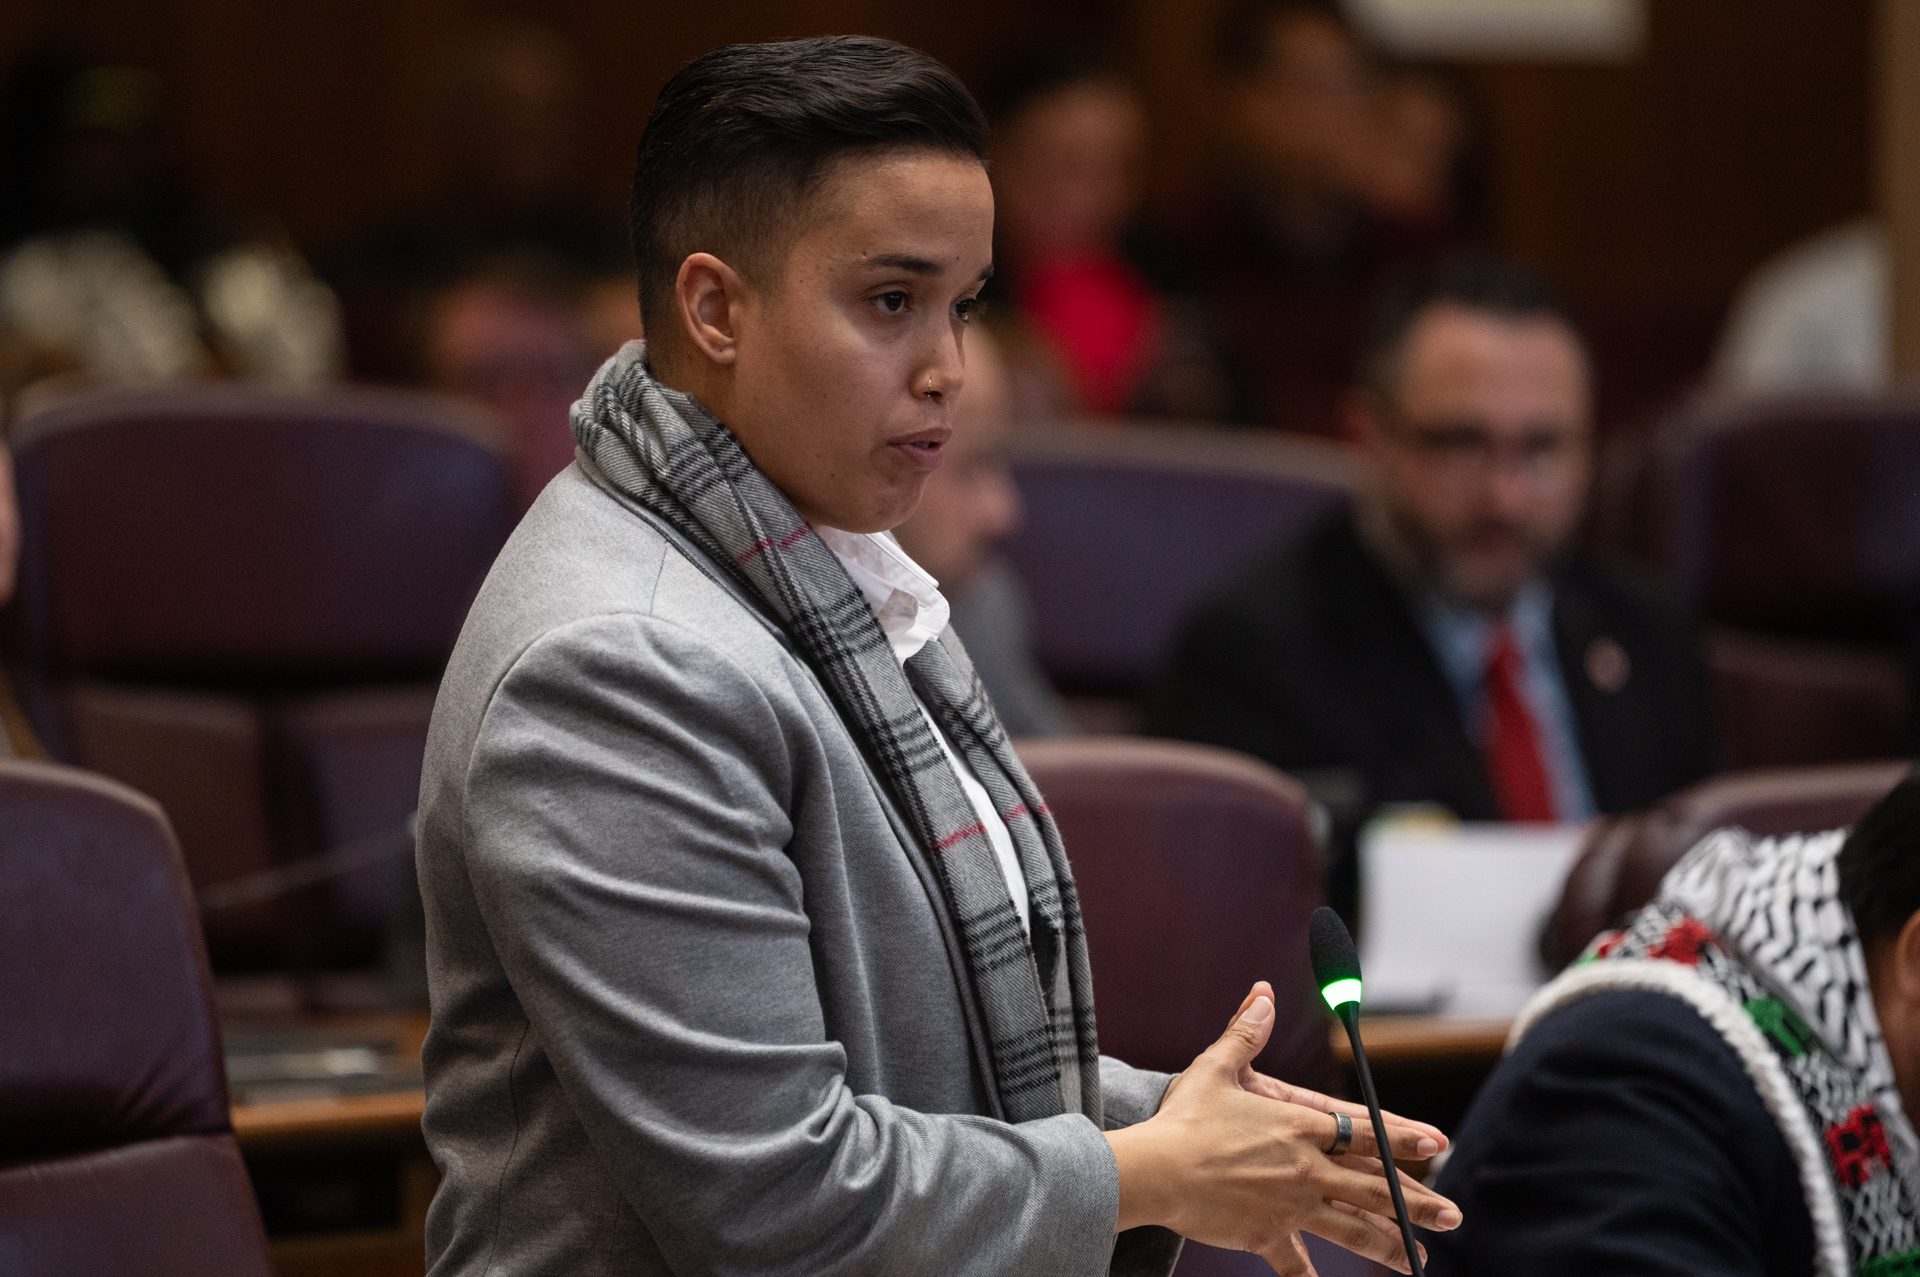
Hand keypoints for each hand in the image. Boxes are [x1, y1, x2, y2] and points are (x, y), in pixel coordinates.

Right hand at [1105, 985, 1460, 1275]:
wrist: (1157, 1171)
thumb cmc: (1184, 1118)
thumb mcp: (1216, 1068)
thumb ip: (1245, 1033)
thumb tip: (1262, 992)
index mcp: (1298, 1126)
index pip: (1365, 1131)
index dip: (1404, 1138)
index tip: (1439, 1145)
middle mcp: (1305, 1169)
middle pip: (1374, 1187)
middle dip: (1418, 1202)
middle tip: (1453, 1215)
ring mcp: (1290, 1206)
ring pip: (1352, 1229)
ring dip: (1389, 1244)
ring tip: (1419, 1259)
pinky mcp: (1266, 1235)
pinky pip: (1296, 1263)